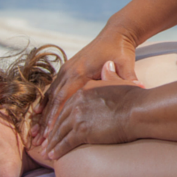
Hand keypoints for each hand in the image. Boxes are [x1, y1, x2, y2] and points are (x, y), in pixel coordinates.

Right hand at [32, 27, 139, 144]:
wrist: (115, 34)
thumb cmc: (121, 51)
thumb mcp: (126, 64)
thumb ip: (128, 78)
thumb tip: (140, 88)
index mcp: (81, 71)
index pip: (65, 97)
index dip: (56, 116)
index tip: (51, 133)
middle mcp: (69, 70)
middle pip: (54, 100)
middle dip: (46, 121)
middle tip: (40, 141)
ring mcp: (66, 69)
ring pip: (50, 96)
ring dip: (43, 115)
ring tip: (35, 134)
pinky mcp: (67, 70)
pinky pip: (52, 89)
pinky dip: (45, 103)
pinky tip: (38, 115)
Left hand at [43, 82, 144, 159]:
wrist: (137, 110)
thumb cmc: (133, 98)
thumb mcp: (119, 81)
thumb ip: (110, 75)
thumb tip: (108, 66)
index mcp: (85, 90)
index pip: (68, 104)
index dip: (60, 116)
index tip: (56, 125)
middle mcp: (77, 101)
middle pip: (60, 118)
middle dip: (52, 131)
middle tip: (46, 141)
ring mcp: (78, 116)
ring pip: (60, 131)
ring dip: (52, 143)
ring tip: (47, 152)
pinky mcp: (81, 130)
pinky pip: (65, 142)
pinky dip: (58, 150)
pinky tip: (54, 156)